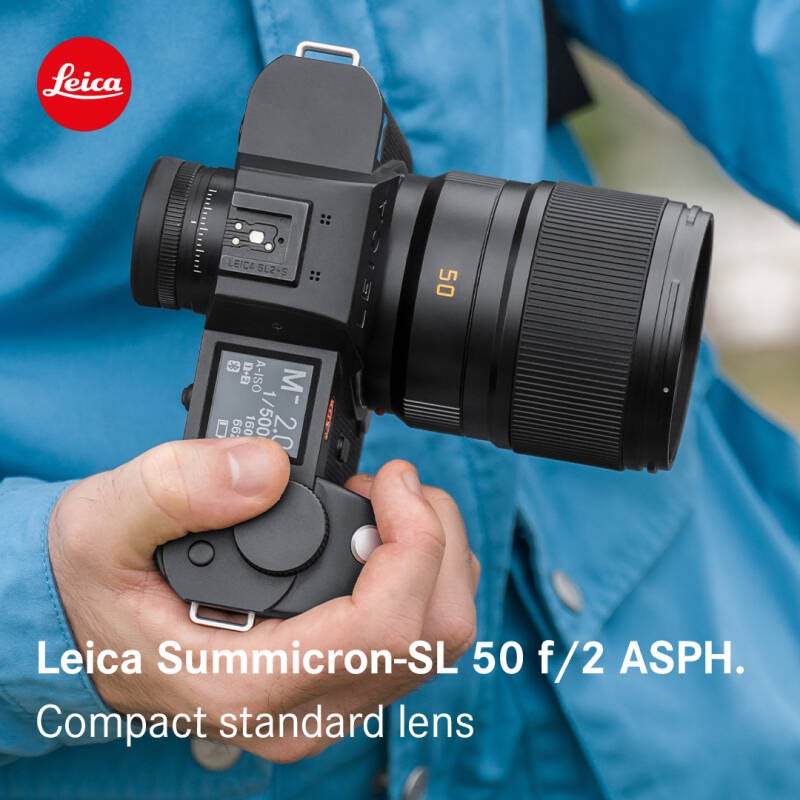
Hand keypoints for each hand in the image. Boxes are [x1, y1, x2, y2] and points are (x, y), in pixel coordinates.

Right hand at [49, 438, 478, 760]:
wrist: (84, 629)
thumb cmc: (97, 589)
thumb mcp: (103, 523)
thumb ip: (175, 489)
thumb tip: (267, 470)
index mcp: (248, 683)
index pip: (386, 629)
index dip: (414, 542)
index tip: (392, 481)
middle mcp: (300, 710)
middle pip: (432, 635)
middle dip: (436, 542)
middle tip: (389, 488)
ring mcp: (325, 703)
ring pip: (436, 640)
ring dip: (434, 559)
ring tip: (384, 509)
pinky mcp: (337, 685)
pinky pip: (418, 639)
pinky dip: (420, 579)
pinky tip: (379, 541)